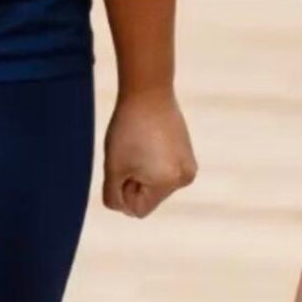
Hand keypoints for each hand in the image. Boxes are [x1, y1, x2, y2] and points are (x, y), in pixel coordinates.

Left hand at [102, 89, 196, 218]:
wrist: (148, 91)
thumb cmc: (127, 129)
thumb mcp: (112, 167)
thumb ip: (114, 197)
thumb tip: (125, 208)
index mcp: (167, 183)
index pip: (138, 210)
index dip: (123, 191)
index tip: (122, 164)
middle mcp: (184, 178)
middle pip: (148, 197)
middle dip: (134, 180)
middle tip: (131, 151)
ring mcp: (189, 165)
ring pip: (156, 183)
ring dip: (143, 170)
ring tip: (140, 144)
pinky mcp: (188, 153)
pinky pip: (164, 169)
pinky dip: (153, 160)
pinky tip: (149, 139)